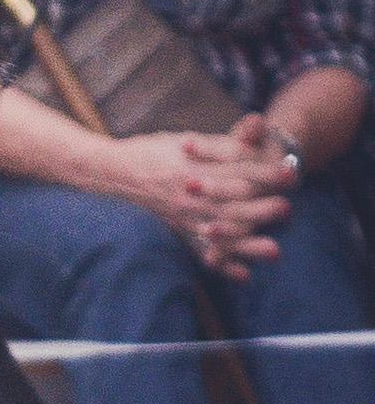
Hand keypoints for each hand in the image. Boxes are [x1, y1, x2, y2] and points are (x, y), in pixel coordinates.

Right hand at [109, 121, 290, 267]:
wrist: (112, 171)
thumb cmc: (154, 151)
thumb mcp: (188, 139)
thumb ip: (223, 142)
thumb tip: (257, 128)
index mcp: (194, 166)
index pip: (236, 170)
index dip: (264, 172)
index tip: (289, 173)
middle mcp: (189, 193)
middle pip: (230, 203)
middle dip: (260, 208)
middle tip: (286, 209)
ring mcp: (182, 214)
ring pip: (219, 230)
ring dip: (247, 243)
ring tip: (274, 249)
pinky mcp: (179, 228)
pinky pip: (201, 249)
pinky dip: (221, 263)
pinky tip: (243, 275)